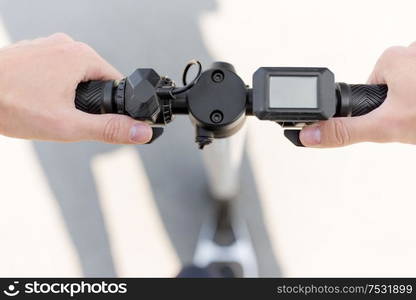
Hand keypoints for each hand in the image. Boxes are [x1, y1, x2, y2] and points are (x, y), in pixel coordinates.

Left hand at [0, 33, 151, 143]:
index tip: (99, 120)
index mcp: (81, 56)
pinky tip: (37, 100)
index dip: (114, 105)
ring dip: (70, 95)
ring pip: (74, 75)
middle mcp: (66, 45)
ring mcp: (47, 46)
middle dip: (88, 101)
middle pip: (95, 78)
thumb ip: (109, 129)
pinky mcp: (32, 52)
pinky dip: (53, 87)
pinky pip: (55, 71)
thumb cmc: (12, 105)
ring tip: (49, 109)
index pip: (116, 82)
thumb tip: (142, 132)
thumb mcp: (68, 125)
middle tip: (68, 118)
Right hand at [300, 43, 415, 147]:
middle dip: (393, 106)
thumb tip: (310, 133)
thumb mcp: (385, 127)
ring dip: (410, 102)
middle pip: (388, 86)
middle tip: (405, 118)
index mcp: (390, 59)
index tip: (383, 117)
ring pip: (405, 87)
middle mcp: (410, 51)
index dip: (372, 108)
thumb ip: (345, 131)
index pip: (367, 85)